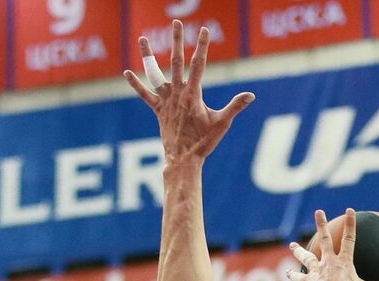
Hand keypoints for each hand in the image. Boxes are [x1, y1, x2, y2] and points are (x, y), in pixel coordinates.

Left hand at [124, 20, 254, 165]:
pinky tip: (126, 72)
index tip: (204, 30)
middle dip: (176, 41)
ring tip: (142, 38)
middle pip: (176, 61)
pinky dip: (136, 84)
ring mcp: (166, 101)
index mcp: (193, 94)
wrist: (183, 160)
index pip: (199, 64)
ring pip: (155, 73)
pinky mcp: (158, 110)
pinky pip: (145, 95)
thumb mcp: (222, 123)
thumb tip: (251, 95)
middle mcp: (177, 93)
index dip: (202, 46)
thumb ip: (235, 106)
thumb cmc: (204, 143)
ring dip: (148, 55)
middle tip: (176, 23)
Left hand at [288, 208, 378, 280]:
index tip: (350, 210)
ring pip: (306, 257)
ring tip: (292, 244)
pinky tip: (288, 273)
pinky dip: (294, 276)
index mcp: (344, 263)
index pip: (349, 239)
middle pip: (324, 240)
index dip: (351, 224)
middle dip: (321, 224)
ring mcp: (316, 271)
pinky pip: (299, 278)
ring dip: (299, 250)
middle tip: (318, 211)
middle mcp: (328, 263)